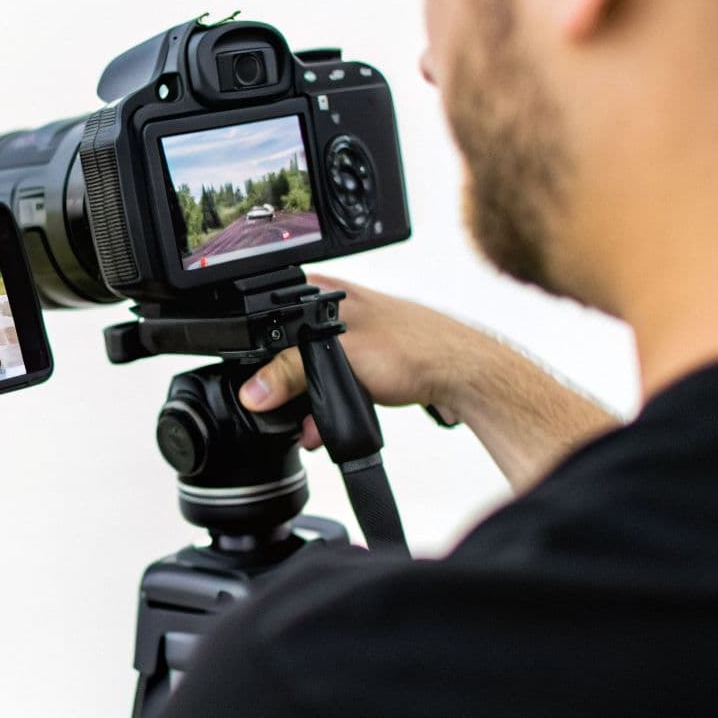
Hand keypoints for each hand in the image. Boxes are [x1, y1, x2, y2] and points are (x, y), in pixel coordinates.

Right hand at [239, 274, 496, 435]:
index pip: (273, 310)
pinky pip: (341, 380)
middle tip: (285, 410)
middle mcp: (341, 307)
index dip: (259, 347)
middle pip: (293, 346)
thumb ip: (291, 373)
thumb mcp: (340, 358)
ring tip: (311, 426)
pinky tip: (331, 422)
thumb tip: (253, 391)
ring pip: (318, 366)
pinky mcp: (375, 358)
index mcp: (327, 291)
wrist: (464, 374)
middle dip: (289, 384)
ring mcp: (359, 333)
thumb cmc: (416, 348)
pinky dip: (333, 400)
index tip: (256, 380)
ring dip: (312, 398)